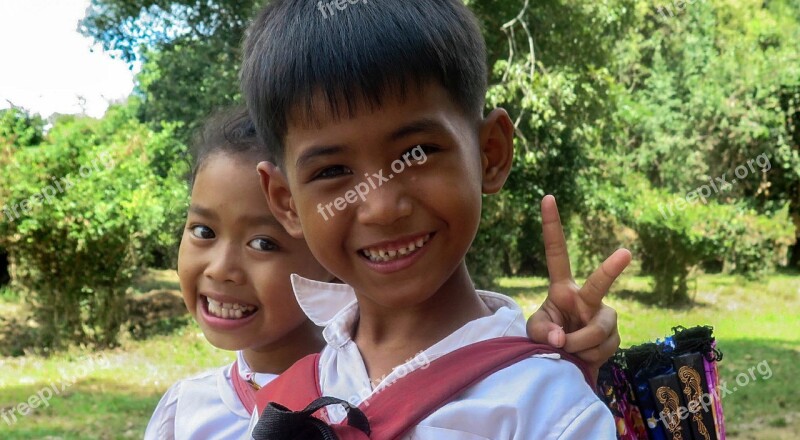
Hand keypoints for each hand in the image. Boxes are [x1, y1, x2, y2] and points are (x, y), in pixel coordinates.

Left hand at [526, 195, 630, 380]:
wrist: (570, 362)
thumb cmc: (549, 339)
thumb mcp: (535, 334)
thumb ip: (543, 332)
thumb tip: (562, 337)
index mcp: (563, 289)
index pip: (556, 254)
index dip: (551, 226)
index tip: (547, 197)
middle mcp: (588, 298)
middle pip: (600, 283)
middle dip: (611, 269)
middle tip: (625, 253)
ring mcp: (605, 316)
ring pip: (596, 330)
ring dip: (578, 345)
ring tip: (569, 351)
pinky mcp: (616, 336)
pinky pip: (601, 348)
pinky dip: (587, 357)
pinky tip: (583, 358)